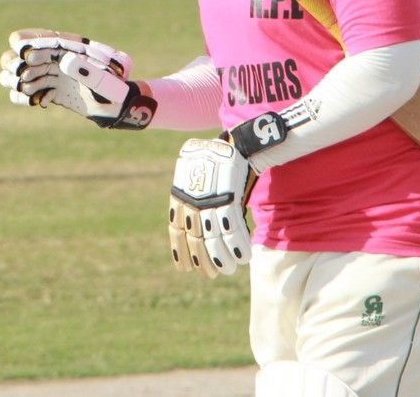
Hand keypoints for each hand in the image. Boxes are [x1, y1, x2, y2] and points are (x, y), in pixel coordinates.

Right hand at [0, 28, 155, 128]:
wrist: (116, 106)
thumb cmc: (113, 89)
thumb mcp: (103, 79)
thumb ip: (86, 69)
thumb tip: (65, 61)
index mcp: (63, 47)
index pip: (32, 38)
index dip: (23, 45)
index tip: (27, 56)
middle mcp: (51, 58)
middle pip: (14, 56)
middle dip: (14, 66)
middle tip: (24, 78)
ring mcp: (47, 74)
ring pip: (13, 74)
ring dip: (16, 83)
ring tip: (33, 92)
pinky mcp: (46, 91)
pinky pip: (21, 92)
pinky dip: (22, 98)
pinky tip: (40, 102)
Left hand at [168, 137, 255, 277]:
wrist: (233, 146)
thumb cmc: (215, 165)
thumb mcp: (196, 182)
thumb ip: (195, 204)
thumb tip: (199, 232)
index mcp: (180, 196)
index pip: (176, 230)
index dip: (181, 251)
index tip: (184, 269)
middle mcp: (192, 201)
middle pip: (196, 237)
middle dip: (204, 259)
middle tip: (211, 274)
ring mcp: (210, 200)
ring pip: (214, 237)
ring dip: (222, 257)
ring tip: (228, 270)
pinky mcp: (229, 198)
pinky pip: (232, 228)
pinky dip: (238, 244)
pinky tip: (243, 257)